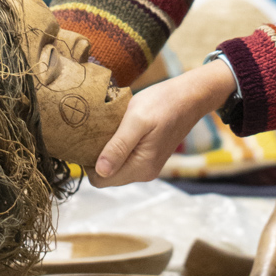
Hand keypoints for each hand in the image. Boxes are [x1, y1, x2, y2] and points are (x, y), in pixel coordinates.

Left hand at [90, 57, 236, 185]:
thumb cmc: (163, 103)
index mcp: (140, 167)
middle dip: (97, 157)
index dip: (89, 163)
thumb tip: (100, 170)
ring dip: (108, 151)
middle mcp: (145, 172)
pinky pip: (126, 159)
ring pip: (115, 167)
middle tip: (95, 131)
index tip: (86, 140)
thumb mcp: (137, 120)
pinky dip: (118, 147)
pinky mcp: (150, 156)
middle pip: (107, 176)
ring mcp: (148, 166)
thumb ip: (119, 146)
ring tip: (108, 128)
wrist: (189, 96)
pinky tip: (119, 129)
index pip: (100, 180)